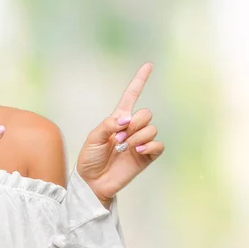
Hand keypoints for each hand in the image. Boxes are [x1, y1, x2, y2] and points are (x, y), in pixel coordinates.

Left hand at [77, 63, 163, 207]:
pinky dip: (149, 146)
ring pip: (152, 128)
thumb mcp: (93, 137)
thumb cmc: (90, 159)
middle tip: (118, 139)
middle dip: (133, 124)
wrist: (93, 182)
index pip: (131, 95)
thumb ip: (108, 125)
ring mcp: (140, 142)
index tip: (148, 65)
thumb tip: (126, 119)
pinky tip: (137, 151)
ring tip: (123, 148)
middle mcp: (132, 128)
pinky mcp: (146, 156)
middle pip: (146, 113)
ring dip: (137, 137)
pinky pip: (158, 145)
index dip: (140, 80)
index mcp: (118, 119)